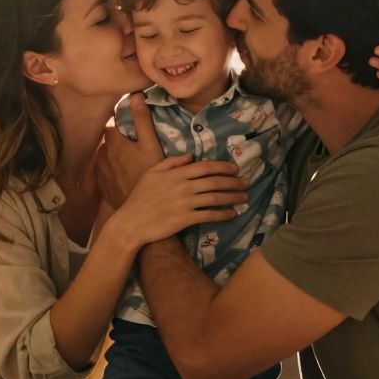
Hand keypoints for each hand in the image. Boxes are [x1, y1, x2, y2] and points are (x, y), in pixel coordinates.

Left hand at [97, 93, 164, 207]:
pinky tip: (122, 177)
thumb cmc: (149, 173)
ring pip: (103, 159)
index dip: (119, 125)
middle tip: (131, 146)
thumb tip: (136, 95)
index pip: (111, 126)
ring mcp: (101, 173)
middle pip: (106, 143)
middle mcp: (103, 157)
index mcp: (114, 144)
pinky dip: (110, 172)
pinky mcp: (103, 188)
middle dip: (116, 142)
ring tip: (127, 161)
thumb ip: (142, 120)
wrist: (142, 209)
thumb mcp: (151, 144)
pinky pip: (103, 175)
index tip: (129, 129)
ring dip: (112, 157)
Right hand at [108, 153, 246, 249]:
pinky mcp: (185, 219)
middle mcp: (183, 186)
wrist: (131, 222)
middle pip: (215, 181)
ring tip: (244, 198)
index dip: (223, 167)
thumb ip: (171, 162)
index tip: (235, 169)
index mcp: (176, 173)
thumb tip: (190, 156)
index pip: (206, 167)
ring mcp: (185, 203)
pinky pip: (209, 215)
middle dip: (233, 182)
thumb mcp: (151, 173)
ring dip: (232, 197)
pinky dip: (223, 214)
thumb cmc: (139, 197)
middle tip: (246, 183)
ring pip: (215, 198)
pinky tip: (232, 214)